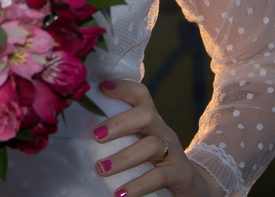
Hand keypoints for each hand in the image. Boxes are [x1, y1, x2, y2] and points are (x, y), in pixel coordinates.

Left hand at [92, 80, 223, 196]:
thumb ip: (119, 139)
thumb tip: (82, 139)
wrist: (192, 188)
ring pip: (151, 146)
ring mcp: (174, 151)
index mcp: (151, 121)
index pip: (141, 95)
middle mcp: (163, 131)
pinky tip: (121, 194)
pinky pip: (160, 176)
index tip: (101, 88)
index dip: (124, 87)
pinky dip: (139, 185)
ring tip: (102, 169)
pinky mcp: (181, 174)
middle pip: (146, 115)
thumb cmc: (155, 165)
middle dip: (119, 124)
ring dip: (124, 157)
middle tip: (96, 136)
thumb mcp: (139, 146)